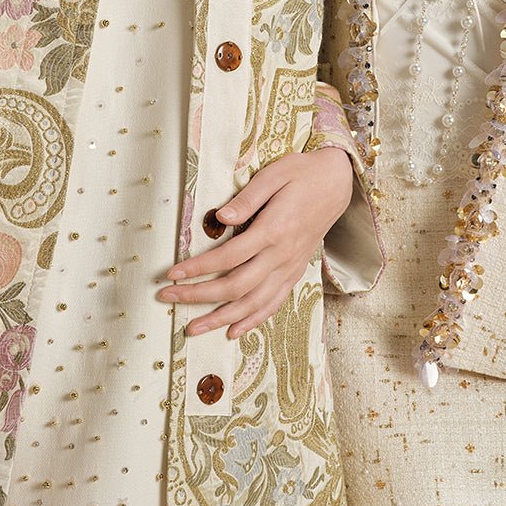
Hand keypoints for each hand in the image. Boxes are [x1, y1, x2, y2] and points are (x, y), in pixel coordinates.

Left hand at [157, 148, 354, 337]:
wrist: (336, 183)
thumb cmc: (301, 174)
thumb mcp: (273, 175)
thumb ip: (247, 199)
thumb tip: (219, 218)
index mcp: (273, 230)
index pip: (228, 257)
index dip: (198, 268)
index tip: (172, 273)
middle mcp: (281, 255)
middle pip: (235, 286)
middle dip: (199, 296)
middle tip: (168, 298)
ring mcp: (289, 267)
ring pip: (253, 303)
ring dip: (221, 318)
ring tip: (194, 328)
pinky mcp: (295, 272)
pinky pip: (274, 303)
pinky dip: (253, 320)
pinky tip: (233, 331)